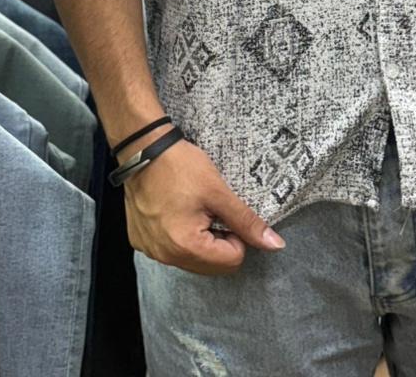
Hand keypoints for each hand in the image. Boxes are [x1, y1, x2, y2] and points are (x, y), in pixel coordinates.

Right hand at [122, 136, 286, 274]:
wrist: (142, 149)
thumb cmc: (181, 167)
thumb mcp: (218, 192)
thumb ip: (246, 221)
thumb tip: (275, 245)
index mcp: (186, 247)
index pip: (231, 261)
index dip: (237, 236)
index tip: (225, 212)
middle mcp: (165, 257)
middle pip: (211, 265)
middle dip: (219, 240)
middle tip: (212, 210)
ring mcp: (150, 250)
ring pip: (192, 259)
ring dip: (201, 239)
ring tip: (194, 209)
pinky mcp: (140, 240)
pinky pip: (171, 249)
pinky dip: (181, 235)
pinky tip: (177, 210)